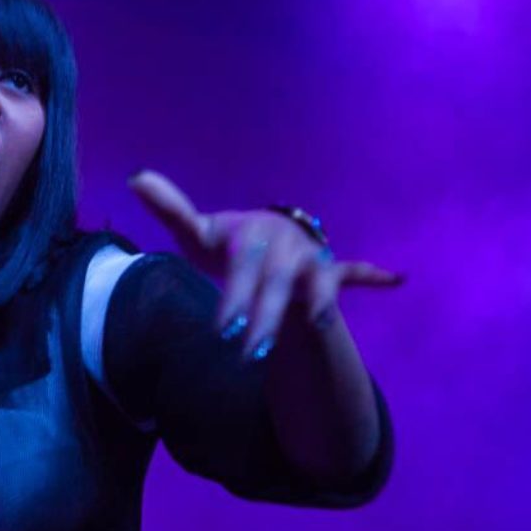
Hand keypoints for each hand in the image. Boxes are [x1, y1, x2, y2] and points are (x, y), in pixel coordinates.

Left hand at [127, 169, 404, 359]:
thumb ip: (170, 209)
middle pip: (275, 287)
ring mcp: (309, 257)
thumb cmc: (229, 243)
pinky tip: (395, 277)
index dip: (234, 299)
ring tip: (319, 323)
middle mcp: (283, 244)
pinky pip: (353, 271)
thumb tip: (135, 178)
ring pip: (316, 285)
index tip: (222, 330)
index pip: (239, 269)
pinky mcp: (330, 271)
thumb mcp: (199, 232)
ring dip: (318, 305)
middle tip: (246, 352)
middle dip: (263, 319)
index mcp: (250, 236)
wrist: (267, 240)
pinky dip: (373, 273)